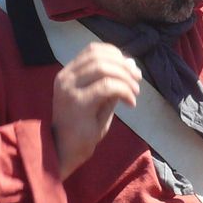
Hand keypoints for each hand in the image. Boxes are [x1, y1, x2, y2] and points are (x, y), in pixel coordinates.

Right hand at [51, 43, 140, 178]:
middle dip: (124, 66)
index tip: (131, 68)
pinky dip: (124, 91)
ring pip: (104, 68)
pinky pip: (107, 86)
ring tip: (134, 92)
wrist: (64, 153)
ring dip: (125, 78)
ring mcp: (69, 89)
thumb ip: (112, 82)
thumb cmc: (81, 129)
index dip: (116, 54)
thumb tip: (131, 64)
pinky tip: (130, 103)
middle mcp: (65, 77)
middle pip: (100, 56)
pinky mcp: (77, 102)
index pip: (93, 50)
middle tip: (137, 80)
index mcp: (68, 74)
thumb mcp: (100, 101)